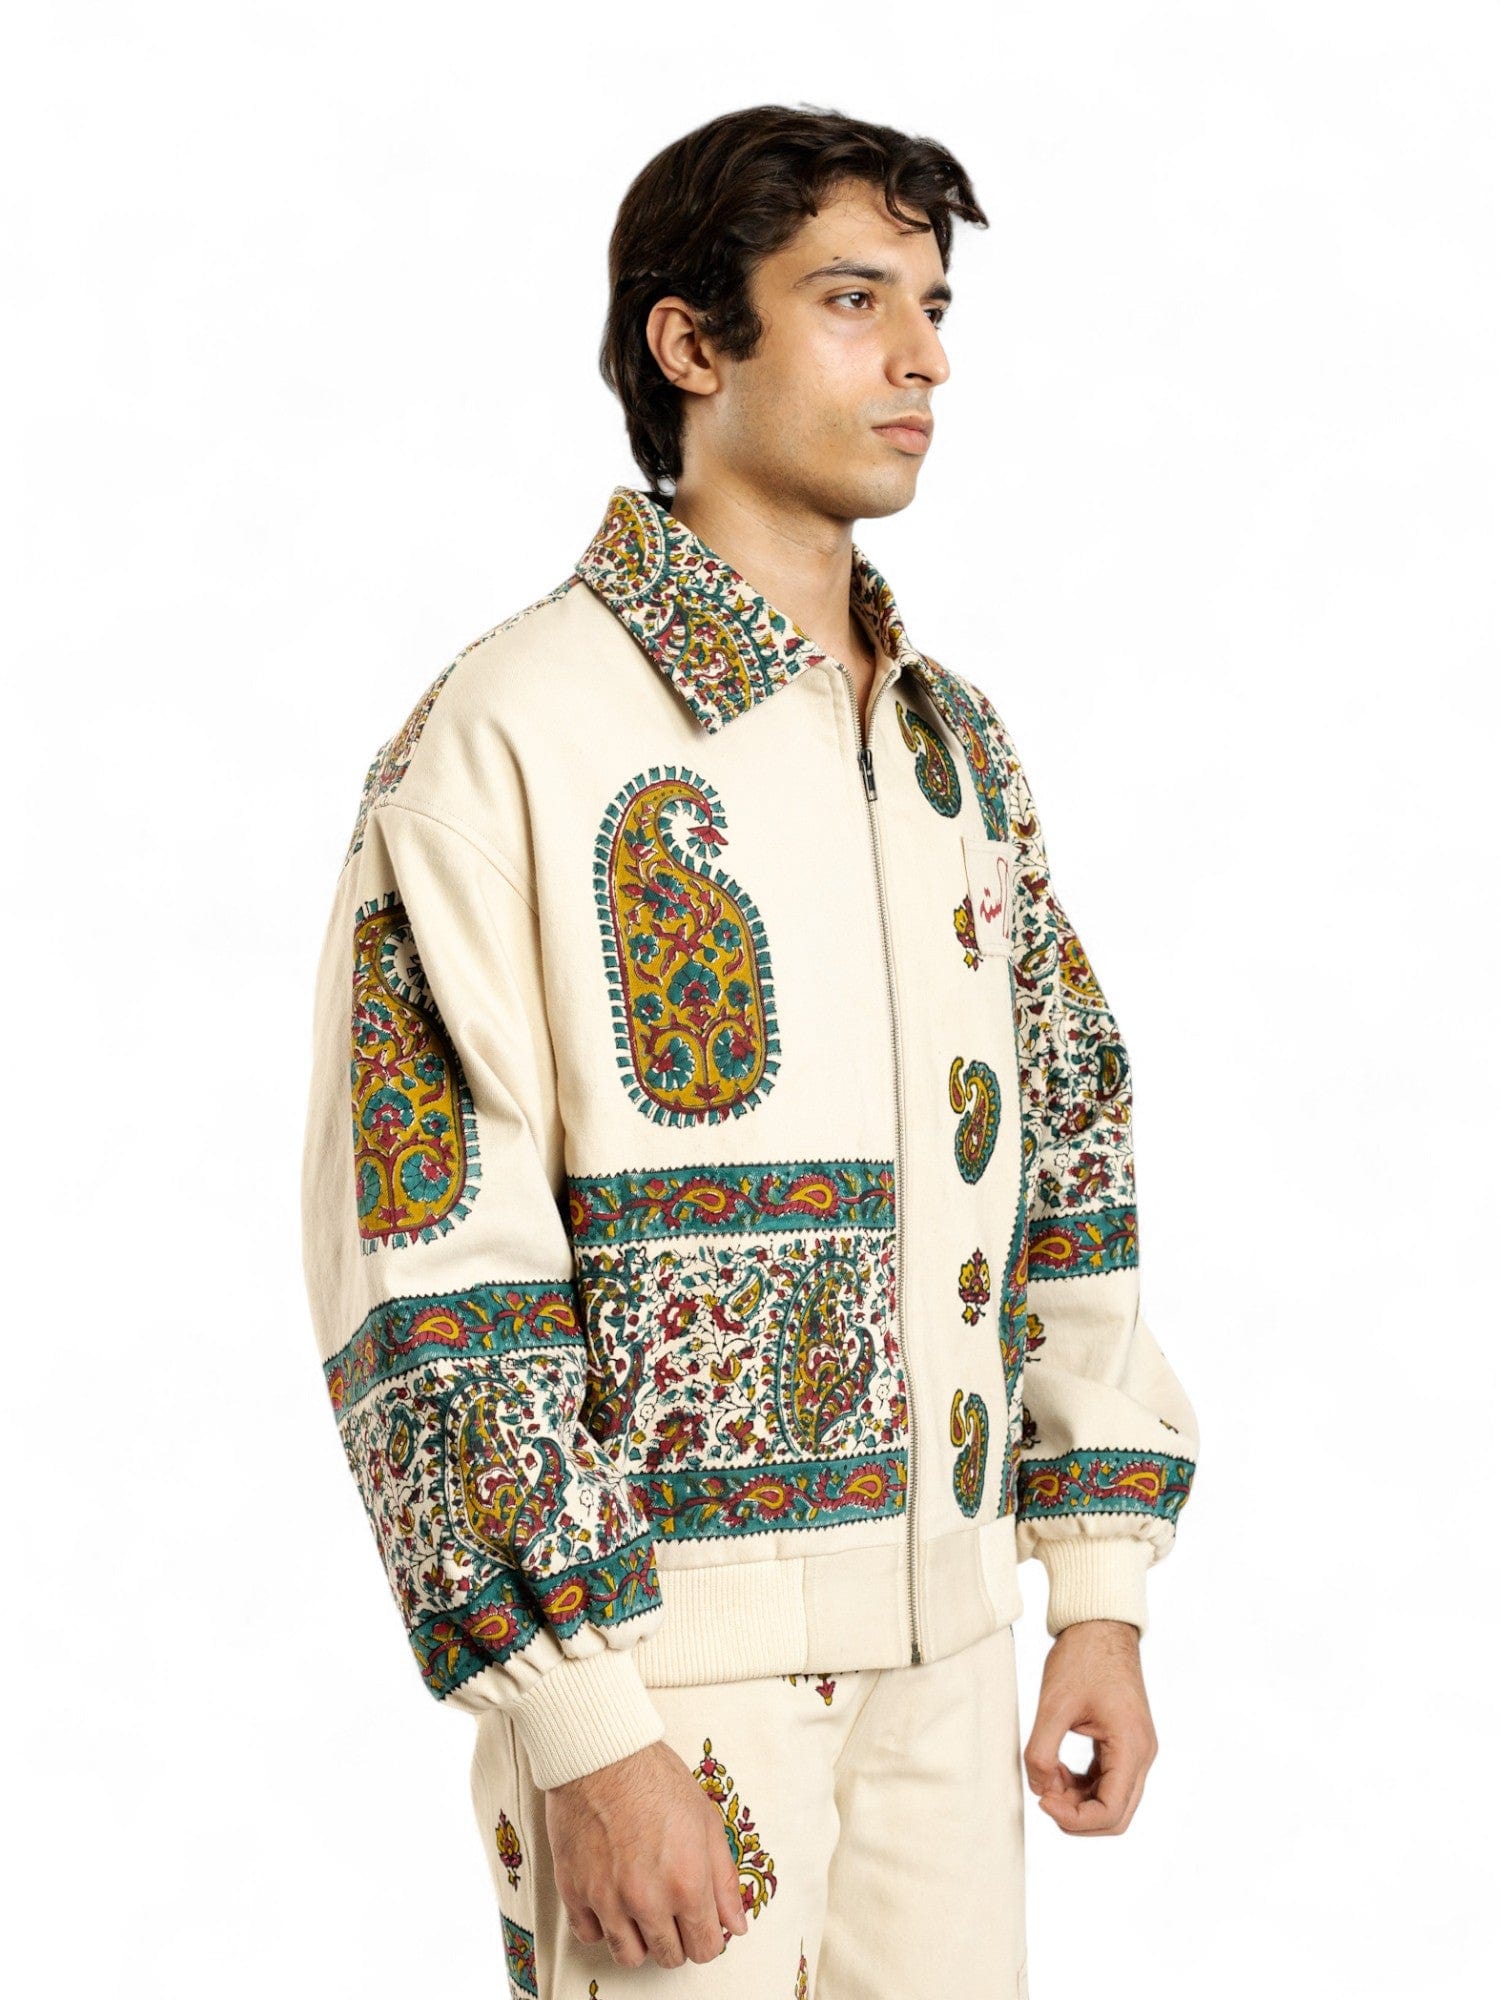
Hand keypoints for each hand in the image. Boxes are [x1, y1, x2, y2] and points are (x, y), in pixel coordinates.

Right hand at [544, 1739, 749, 1968]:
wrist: (601, 1753)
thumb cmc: (654, 1778)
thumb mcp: (706, 1821)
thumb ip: (724, 1880)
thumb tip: (736, 1924)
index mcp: (686, 1882)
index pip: (705, 1948)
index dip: (707, 1938)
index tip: (701, 1924)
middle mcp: (646, 1899)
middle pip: (668, 1956)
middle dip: (677, 1939)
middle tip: (672, 1911)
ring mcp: (606, 1898)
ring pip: (628, 1956)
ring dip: (639, 1939)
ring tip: (641, 1909)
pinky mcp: (574, 1890)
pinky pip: (590, 1936)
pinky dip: (602, 1925)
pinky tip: (611, 1899)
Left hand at [1022, 1618, 1157, 1834]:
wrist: (1101, 1626)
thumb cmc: (1083, 1657)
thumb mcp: (1054, 1704)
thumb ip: (1042, 1751)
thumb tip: (1038, 1789)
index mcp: (1131, 1747)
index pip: (1112, 1811)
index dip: (1075, 1819)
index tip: (1044, 1801)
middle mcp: (1142, 1754)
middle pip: (1116, 1815)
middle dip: (1077, 1815)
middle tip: (1043, 1795)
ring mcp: (1136, 1749)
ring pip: (1111, 1801)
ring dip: (1078, 1801)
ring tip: (1046, 1776)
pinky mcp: (1124, 1743)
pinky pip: (1107, 1781)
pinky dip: (1082, 1785)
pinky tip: (1056, 1769)